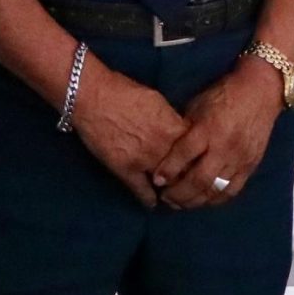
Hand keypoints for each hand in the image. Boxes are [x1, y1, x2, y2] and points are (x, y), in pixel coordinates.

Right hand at [70, 61, 186, 207]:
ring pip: (166, 183)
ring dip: (171, 191)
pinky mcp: (125, 170)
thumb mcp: (157, 100)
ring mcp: (145, 161)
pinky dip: (149, 199)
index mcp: (173, 127)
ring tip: (174, 197)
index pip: (197, 149)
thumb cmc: (124, 91)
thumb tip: (178, 129)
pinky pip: (142, 191)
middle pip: (185, 170)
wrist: (93, 97)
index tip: (200, 163)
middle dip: (189, 177)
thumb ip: (170, 119)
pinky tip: (152, 203)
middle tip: (190, 184)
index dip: (200, 158)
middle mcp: (163, 146)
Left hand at [152, 58, 282, 208]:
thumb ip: (185, 129)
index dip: (168, 170)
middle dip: (179, 193)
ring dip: (195, 201)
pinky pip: (232, 190)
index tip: (156, 181)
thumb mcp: (198, 105)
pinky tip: (204, 201)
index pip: (184, 155)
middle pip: (198, 179)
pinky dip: (216, 199)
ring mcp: (239, 159)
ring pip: (215, 189)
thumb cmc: (223, 95)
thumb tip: (167, 150)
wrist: (260, 91)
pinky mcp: (250, 165)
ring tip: (180, 204)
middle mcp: (224, 147)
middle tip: (166, 198)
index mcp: (208, 128)